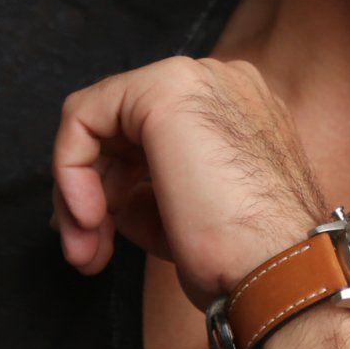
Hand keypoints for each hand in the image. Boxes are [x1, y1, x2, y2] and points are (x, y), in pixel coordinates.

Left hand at [50, 56, 326, 312]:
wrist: (278, 268)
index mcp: (238, 112)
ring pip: (98, 122)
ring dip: (79, 192)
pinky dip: (71, 169)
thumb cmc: (247, 259)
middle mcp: (221, 84)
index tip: (98, 238)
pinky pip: (84, 117)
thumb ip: (150, 193)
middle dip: (91, 192)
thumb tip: (107, 200)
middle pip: (121, 128)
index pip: (151, 136)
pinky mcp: (164, 88)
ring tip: (87, 250)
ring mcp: (197, 80)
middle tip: (86, 250)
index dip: (113, 186)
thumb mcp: (191, 218)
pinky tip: (89, 215)